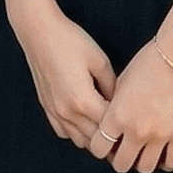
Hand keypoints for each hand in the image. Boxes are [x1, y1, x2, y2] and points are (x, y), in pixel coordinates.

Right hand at [16, 7, 117, 148]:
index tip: (133, 125)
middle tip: (125, 132)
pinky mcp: (47, 107)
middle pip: (95, 139)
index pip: (109, 127)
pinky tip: (84, 121)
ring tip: (106, 127)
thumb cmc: (69, 41)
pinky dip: (76, 132)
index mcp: (83, 101)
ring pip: (79, 140)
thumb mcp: (100, 60)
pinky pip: (64, 132)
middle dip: (111, 138)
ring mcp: (55, 112)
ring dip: (94, 138)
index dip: (123, 127)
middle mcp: (67, 112)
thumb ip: (112, 86)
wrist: (39, 31)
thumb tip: (119, 102)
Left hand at [90, 40, 172, 172]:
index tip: (106, 144)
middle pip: (121, 165)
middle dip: (120, 159)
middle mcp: (136, 130)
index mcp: (117, 115)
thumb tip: (110, 123)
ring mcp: (159, 136)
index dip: (100, 148)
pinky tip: (163, 153)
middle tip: (124, 151)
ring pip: (145, 168)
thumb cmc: (148, 62)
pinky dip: (165, 162)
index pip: (98, 148)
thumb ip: (114, 106)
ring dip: (142, 162)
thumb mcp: (121, 82)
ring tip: (144, 152)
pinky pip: (172, 163)